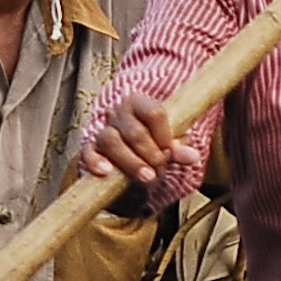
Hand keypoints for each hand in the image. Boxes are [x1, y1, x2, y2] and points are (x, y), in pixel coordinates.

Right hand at [78, 89, 203, 190]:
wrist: (133, 156)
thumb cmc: (153, 144)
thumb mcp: (169, 145)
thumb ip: (180, 149)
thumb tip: (192, 157)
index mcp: (139, 103)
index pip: (153, 112)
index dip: (164, 135)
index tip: (170, 151)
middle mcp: (118, 113)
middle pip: (133, 131)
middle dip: (150, 154)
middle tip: (160, 170)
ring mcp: (103, 130)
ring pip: (110, 140)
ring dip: (131, 162)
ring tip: (147, 177)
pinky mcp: (91, 149)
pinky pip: (88, 153)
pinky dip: (96, 162)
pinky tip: (107, 172)